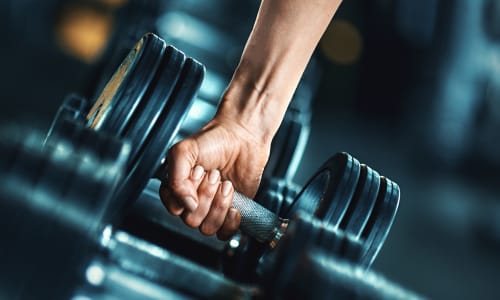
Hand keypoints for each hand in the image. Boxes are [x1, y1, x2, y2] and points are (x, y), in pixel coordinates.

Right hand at [159, 115, 270, 239]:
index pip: (173, 208)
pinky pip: (225, 233)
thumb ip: (176, 179)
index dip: (186, 194)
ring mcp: (211, 207)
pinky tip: (234, 204)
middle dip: (206, 196)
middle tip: (214, 175)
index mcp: (177, 187)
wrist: (243, 136)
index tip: (197, 173)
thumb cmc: (214, 140)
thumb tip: (186, 205)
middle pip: (191, 219)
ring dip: (219, 205)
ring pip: (208, 227)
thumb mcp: (184, 151)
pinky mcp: (230, 212)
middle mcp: (192, 200)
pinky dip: (230, 222)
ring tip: (226, 184)